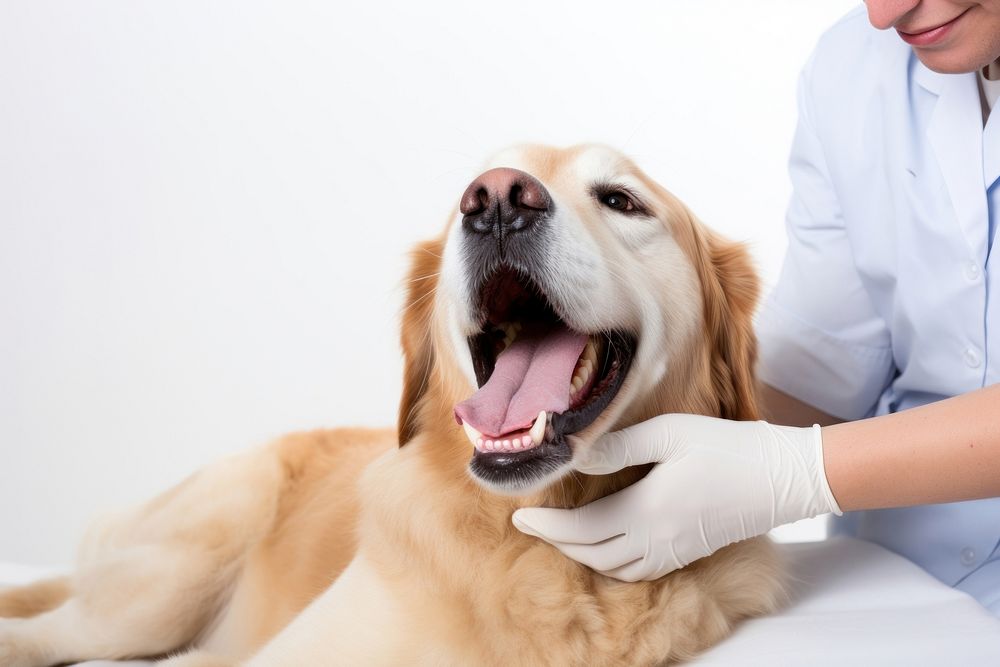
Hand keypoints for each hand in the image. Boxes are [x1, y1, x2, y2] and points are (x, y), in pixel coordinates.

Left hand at [512, 414, 841, 580]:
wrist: (782, 477)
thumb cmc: (727, 447)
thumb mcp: (670, 434)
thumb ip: (620, 447)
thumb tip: (578, 456)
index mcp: (647, 510)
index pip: (582, 529)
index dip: (548, 527)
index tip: (519, 518)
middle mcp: (656, 540)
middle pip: (592, 553)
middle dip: (556, 541)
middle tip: (528, 527)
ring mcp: (673, 551)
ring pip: (613, 568)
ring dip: (581, 555)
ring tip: (560, 536)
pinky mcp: (687, 551)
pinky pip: (637, 571)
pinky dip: (610, 565)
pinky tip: (604, 549)